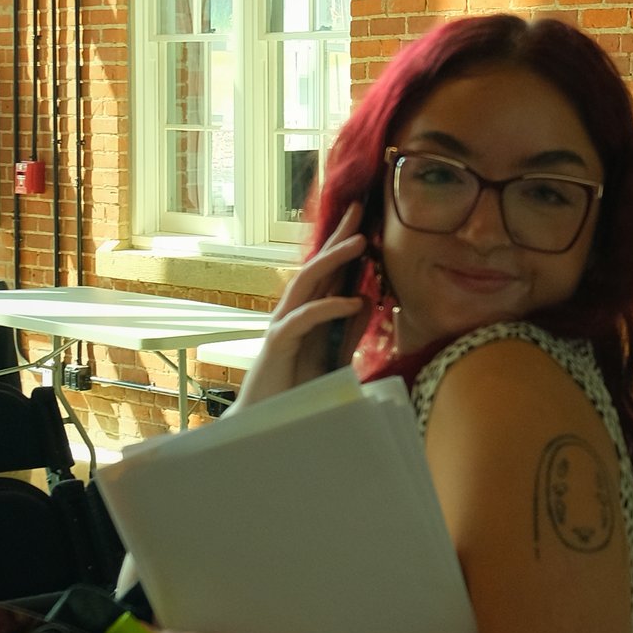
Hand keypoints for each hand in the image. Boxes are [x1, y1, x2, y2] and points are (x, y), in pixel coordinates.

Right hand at [230, 222, 371, 410]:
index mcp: (307, 313)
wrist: (266, 423)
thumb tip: (367, 300)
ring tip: (359, 243)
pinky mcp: (278, 345)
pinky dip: (328, 308)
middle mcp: (293, 313)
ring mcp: (283, 325)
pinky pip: (305, 319)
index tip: (366, 220)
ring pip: (307, 284)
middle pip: (316, 266)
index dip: (343, 244)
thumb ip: (349, 331)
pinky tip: (351, 301)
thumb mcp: (335, 357)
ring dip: (333, 261)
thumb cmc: (298, 392)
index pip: (327, 272)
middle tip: (360, 209)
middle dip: (337, 237)